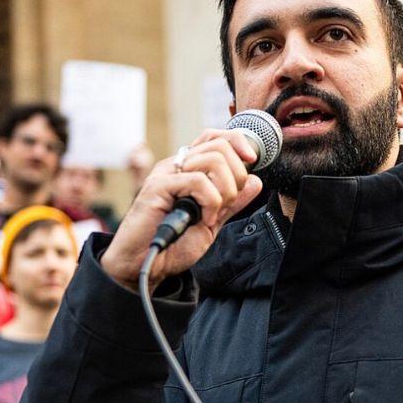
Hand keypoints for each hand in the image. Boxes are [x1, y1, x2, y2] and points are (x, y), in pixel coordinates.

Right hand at [102, 130, 262, 291]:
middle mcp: (177, 166)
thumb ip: (232, 202)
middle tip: (227, 204)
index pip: (215, 137)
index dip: (238, 143)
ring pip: (214, 159)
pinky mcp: (158, 186)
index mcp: (189, 170)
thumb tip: (255, 181)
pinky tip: (202, 220)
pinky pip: (198, 181)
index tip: (252, 161)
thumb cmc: (173, 244)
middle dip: (237, 176)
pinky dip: (210, 203)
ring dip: (225, 191)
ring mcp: (166, 173)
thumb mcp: (213, 222)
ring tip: (213, 215)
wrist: (147, 264)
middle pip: (220, 146)